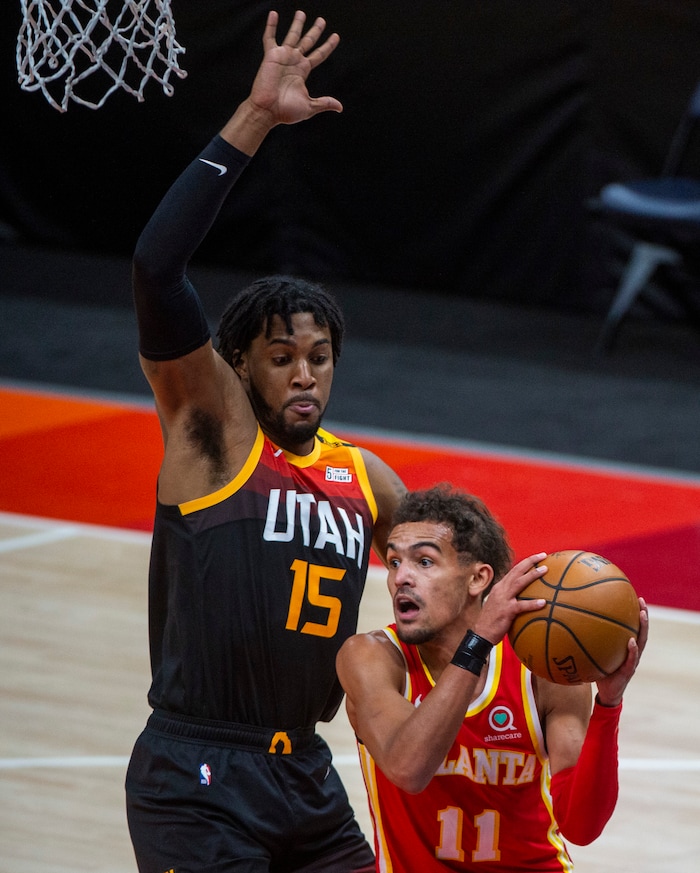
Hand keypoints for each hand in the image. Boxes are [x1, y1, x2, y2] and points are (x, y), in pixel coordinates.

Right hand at [248, 10, 342, 126]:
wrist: (268, 111)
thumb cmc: (286, 111)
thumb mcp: (309, 106)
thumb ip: (324, 103)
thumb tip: (340, 108)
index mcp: (303, 71)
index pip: (319, 55)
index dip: (328, 46)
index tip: (336, 36)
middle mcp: (294, 61)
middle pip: (308, 41)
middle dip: (315, 30)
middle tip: (322, 20)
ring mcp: (283, 57)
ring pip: (292, 35)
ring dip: (297, 24)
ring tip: (301, 12)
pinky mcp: (271, 56)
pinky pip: (270, 38)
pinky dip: (271, 26)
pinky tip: (273, 14)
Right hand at [474, 552, 547, 643]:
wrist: (481, 634)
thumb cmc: (492, 621)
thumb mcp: (500, 604)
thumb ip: (511, 598)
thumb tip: (526, 597)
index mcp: (500, 587)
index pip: (514, 571)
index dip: (525, 563)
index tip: (537, 557)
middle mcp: (501, 590)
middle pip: (516, 571)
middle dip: (530, 561)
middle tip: (543, 555)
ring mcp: (503, 599)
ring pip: (519, 583)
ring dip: (532, 575)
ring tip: (545, 570)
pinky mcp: (506, 611)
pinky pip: (521, 605)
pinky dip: (532, 603)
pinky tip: (543, 602)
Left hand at [595, 596, 648, 706]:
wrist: (607, 693)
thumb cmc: (598, 671)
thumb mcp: (592, 654)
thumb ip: (586, 640)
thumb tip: (567, 623)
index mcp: (624, 645)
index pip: (631, 626)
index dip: (633, 612)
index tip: (632, 596)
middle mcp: (631, 651)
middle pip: (640, 630)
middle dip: (642, 614)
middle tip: (640, 600)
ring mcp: (633, 660)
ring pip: (641, 641)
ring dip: (643, 628)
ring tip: (642, 614)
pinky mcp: (628, 671)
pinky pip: (632, 659)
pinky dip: (632, 650)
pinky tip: (631, 641)